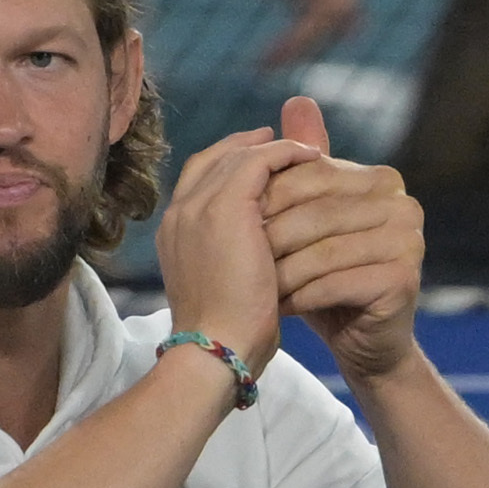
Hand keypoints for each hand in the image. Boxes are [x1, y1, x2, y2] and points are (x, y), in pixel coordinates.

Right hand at [150, 122, 302, 376]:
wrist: (216, 347)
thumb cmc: (228, 334)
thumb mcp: (226, 289)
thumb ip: (232, 261)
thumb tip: (258, 259)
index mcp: (175, 231)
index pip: (198, 181)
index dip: (227, 165)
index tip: (257, 161)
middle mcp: (180, 211)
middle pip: (213, 160)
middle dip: (247, 148)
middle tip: (280, 140)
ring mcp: (199, 206)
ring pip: (236, 156)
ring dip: (270, 149)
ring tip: (304, 148)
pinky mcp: (227, 207)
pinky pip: (259, 161)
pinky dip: (285, 154)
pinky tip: (312, 158)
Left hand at [260, 92, 427, 382]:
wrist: (361, 339)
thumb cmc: (323, 273)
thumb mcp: (306, 211)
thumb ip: (303, 160)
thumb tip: (299, 98)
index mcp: (381, 177)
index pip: (308, 177)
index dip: (264, 201)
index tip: (229, 223)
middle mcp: (403, 202)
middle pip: (315, 213)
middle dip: (269, 237)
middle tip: (234, 257)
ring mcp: (409, 241)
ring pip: (322, 250)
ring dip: (280, 271)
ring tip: (251, 285)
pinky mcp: (404, 279)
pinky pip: (337, 282)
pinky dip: (301, 297)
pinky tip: (279, 308)